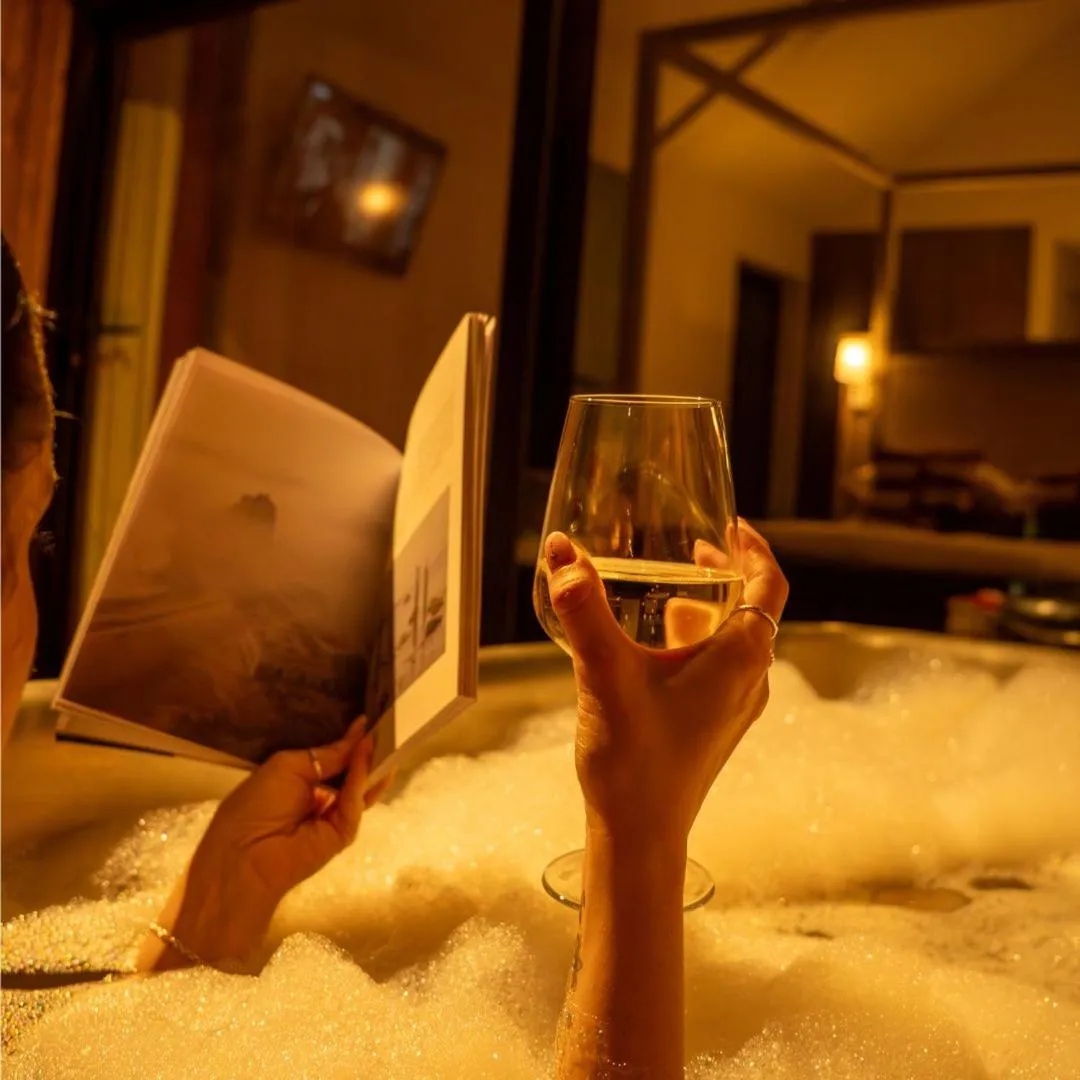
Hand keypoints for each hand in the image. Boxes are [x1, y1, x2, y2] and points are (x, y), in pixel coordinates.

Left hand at [142, 720, 389, 967]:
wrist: (243, 854)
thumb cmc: (255, 804)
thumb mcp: (288, 766)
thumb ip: (328, 753)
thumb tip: (359, 733)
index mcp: (301, 782)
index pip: (333, 759)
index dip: (349, 742)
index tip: (368, 721)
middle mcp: (320, 799)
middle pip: (351, 774)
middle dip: (368, 753)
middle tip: (389, 727)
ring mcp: (333, 818)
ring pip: (360, 788)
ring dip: (372, 764)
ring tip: (390, 737)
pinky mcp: (343, 834)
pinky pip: (354, 803)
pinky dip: (362, 781)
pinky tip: (366, 758)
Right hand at [541, 520, 786, 846]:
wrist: (640, 835)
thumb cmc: (635, 759)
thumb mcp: (606, 672)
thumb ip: (583, 608)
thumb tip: (563, 550)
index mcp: (741, 659)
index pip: (769, 585)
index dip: (755, 549)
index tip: (731, 526)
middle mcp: (749, 681)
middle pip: (751, 609)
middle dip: (723, 576)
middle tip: (690, 551)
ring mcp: (733, 708)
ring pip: (731, 642)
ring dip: (706, 610)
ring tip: (666, 591)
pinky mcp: (712, 727)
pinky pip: (715, 669)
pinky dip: (693, 643)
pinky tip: (651, 648)